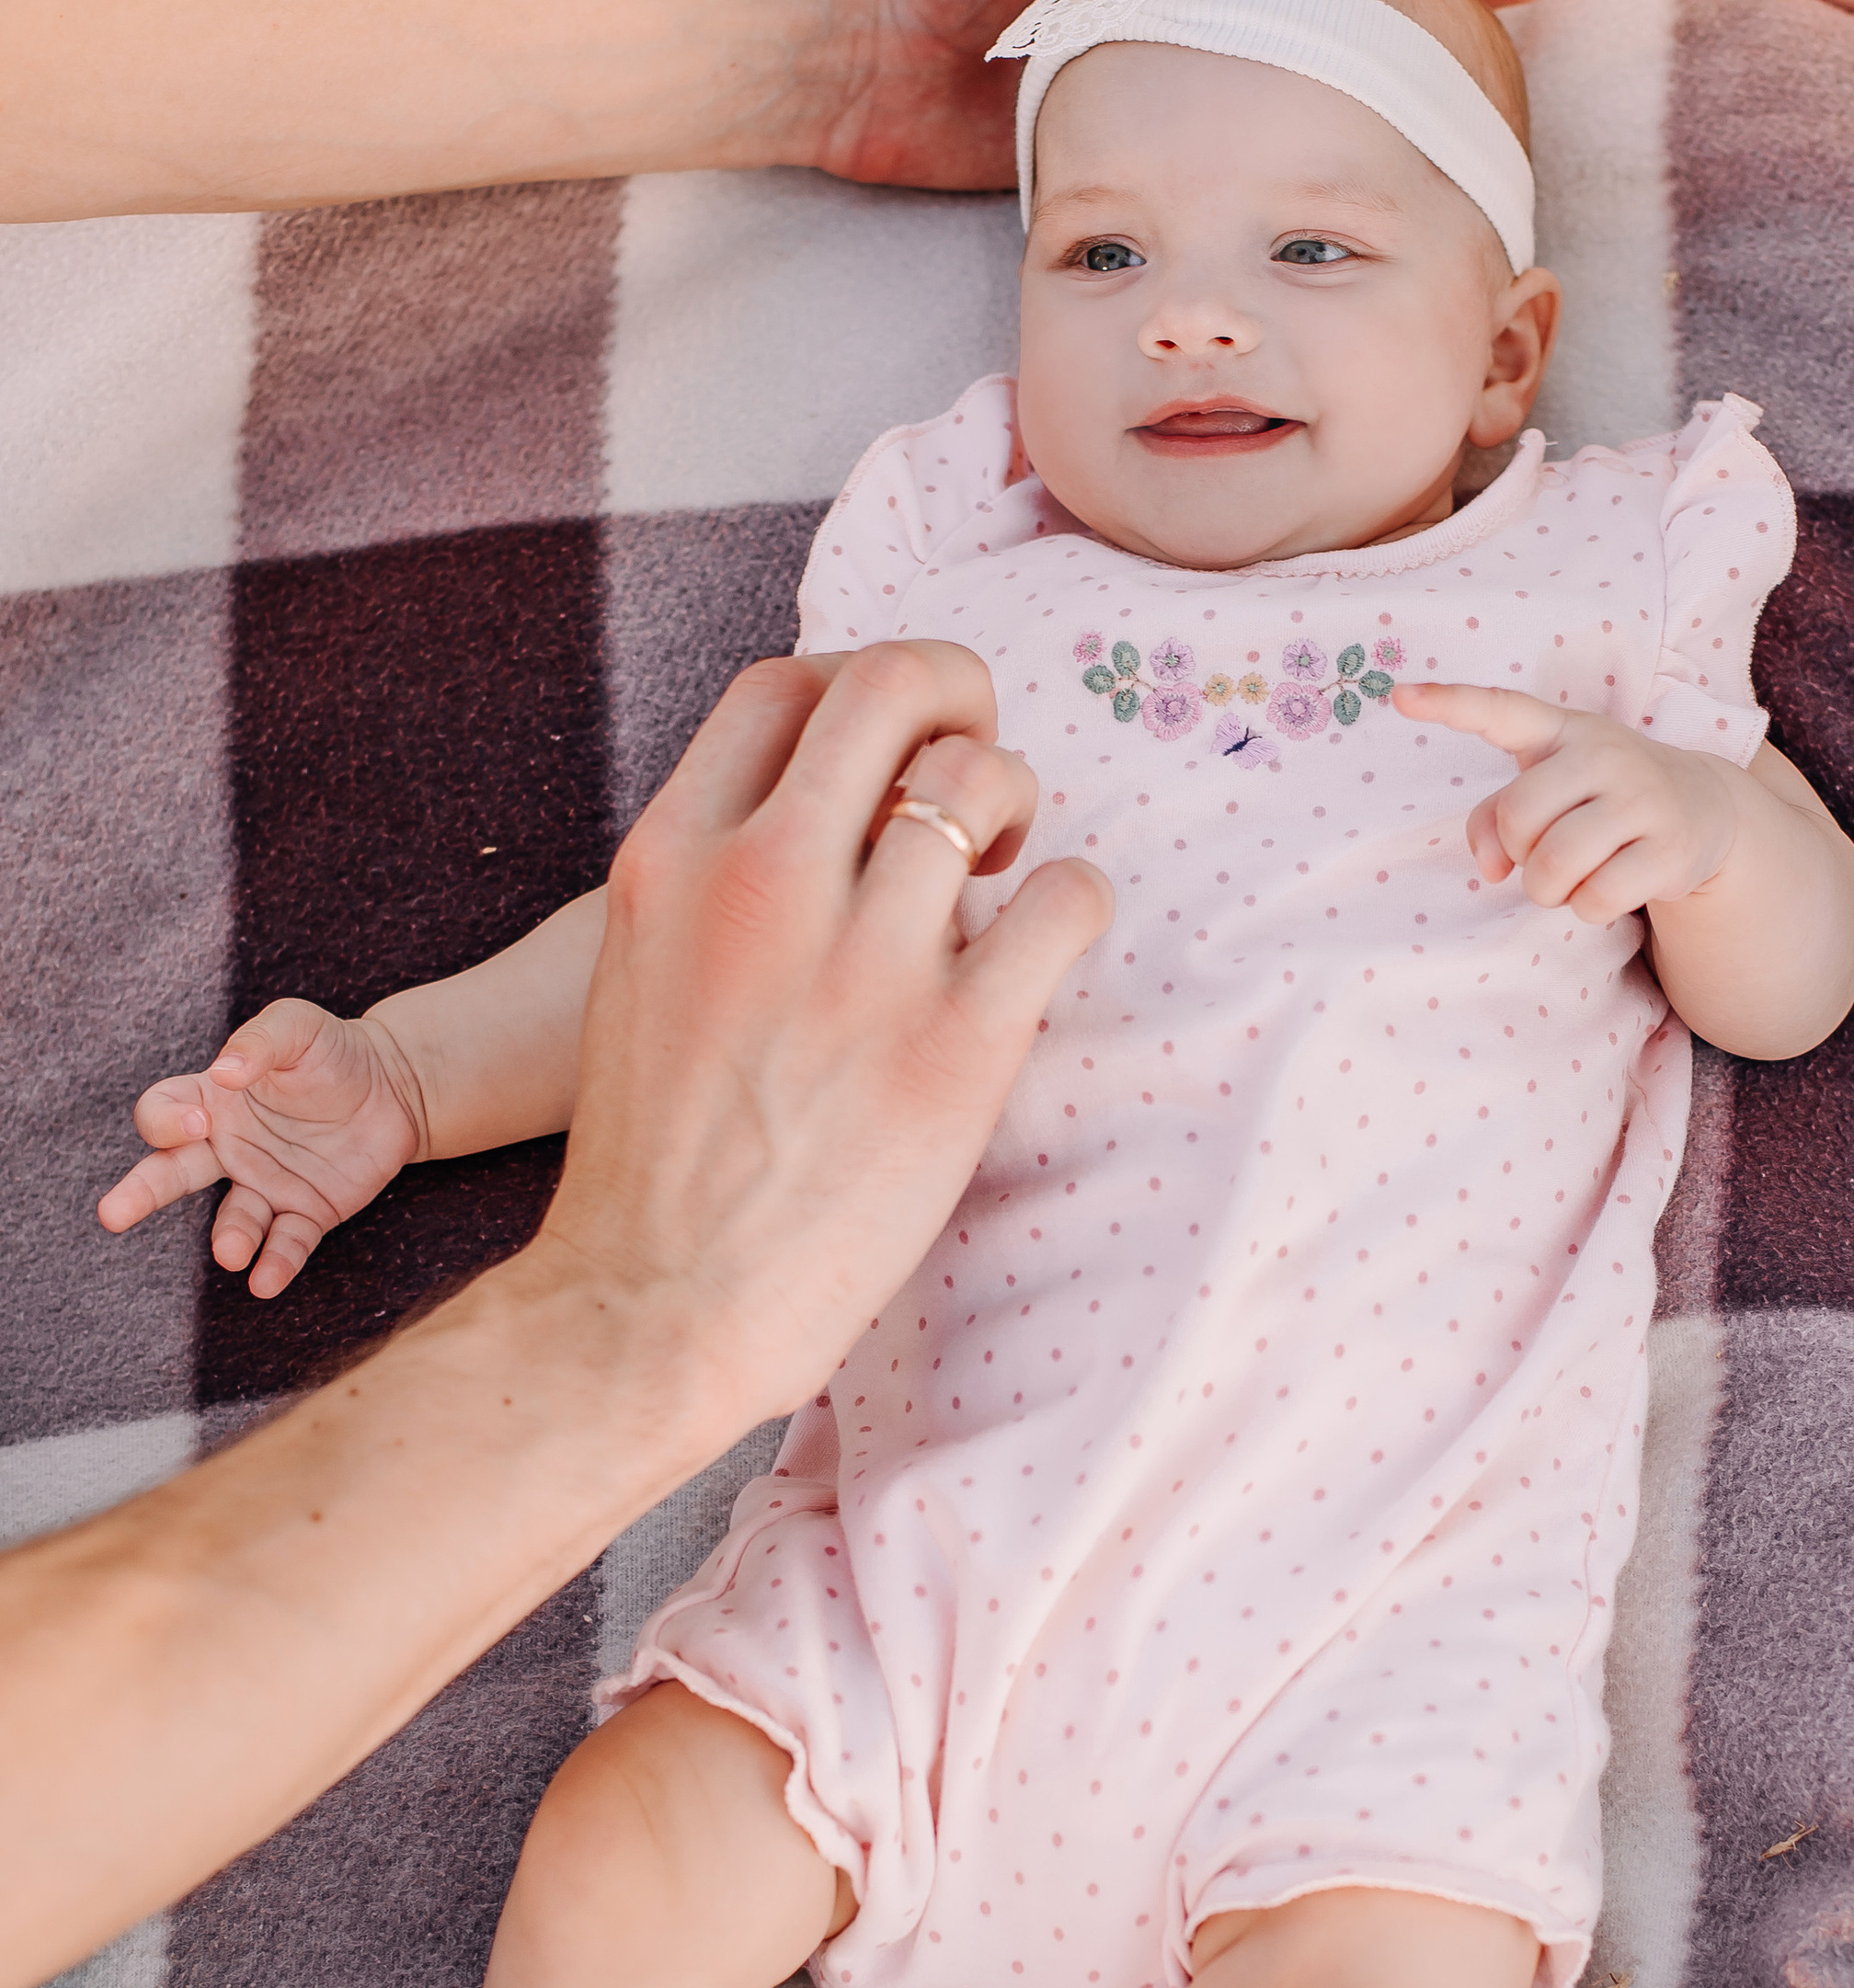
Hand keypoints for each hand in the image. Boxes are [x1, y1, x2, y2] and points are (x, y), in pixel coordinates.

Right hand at [96, 1003, 429, 1297]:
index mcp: (213, 1100)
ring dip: (229, 1238)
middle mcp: (228, 1148)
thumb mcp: (298, 1026)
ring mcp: (265, 1183)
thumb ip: (260, 1040)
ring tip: (230, 1252)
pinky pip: (286, 1242)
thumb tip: (226, 1072)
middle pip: (171, 1173)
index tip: (199, 1122)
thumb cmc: (334, 1050)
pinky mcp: (307, 1211)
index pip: (163, 1112)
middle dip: (140, 1193)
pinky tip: (266, 1283)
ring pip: (233, 1220)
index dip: (167, 1120)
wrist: (395, 1085)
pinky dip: (275, 1263)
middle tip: (112, 1216)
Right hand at [524, 640, 1113, 1439]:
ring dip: (1016, 805)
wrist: (654, 1309)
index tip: (885, 761)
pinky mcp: (956, 1046)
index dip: (859, 693)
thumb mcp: (644, 967)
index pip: (786, 683)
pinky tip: (1042, 949)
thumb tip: (849, 804)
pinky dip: (1075, 901)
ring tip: (1001, 876)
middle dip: (960, 693)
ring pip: (987, 776)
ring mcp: (861, 962)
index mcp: (671, 857)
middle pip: (894, 678)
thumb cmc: (661, 1155)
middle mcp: (762, 883)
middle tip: (973, 776)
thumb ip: (723, 874)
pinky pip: (1068, 899)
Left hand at [1395, 683, 1736, 917]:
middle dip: (1520, 853)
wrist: (1702, 807)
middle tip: (1543, 856)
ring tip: (1570, 879)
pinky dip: (1588, 909)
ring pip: (1556, 864)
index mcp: (1562, 730)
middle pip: (1519, 817)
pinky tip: (1609, 888)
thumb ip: (1495, 818)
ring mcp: (1642, 797)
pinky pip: (1597, 898)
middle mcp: (1603, 753)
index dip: (1450, 704)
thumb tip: (1490, 867)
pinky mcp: (1670, 847)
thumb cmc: (1601, 795)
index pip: (1502, 710)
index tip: (1400, 698)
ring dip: (1549, 889)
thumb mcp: (1550, 788)